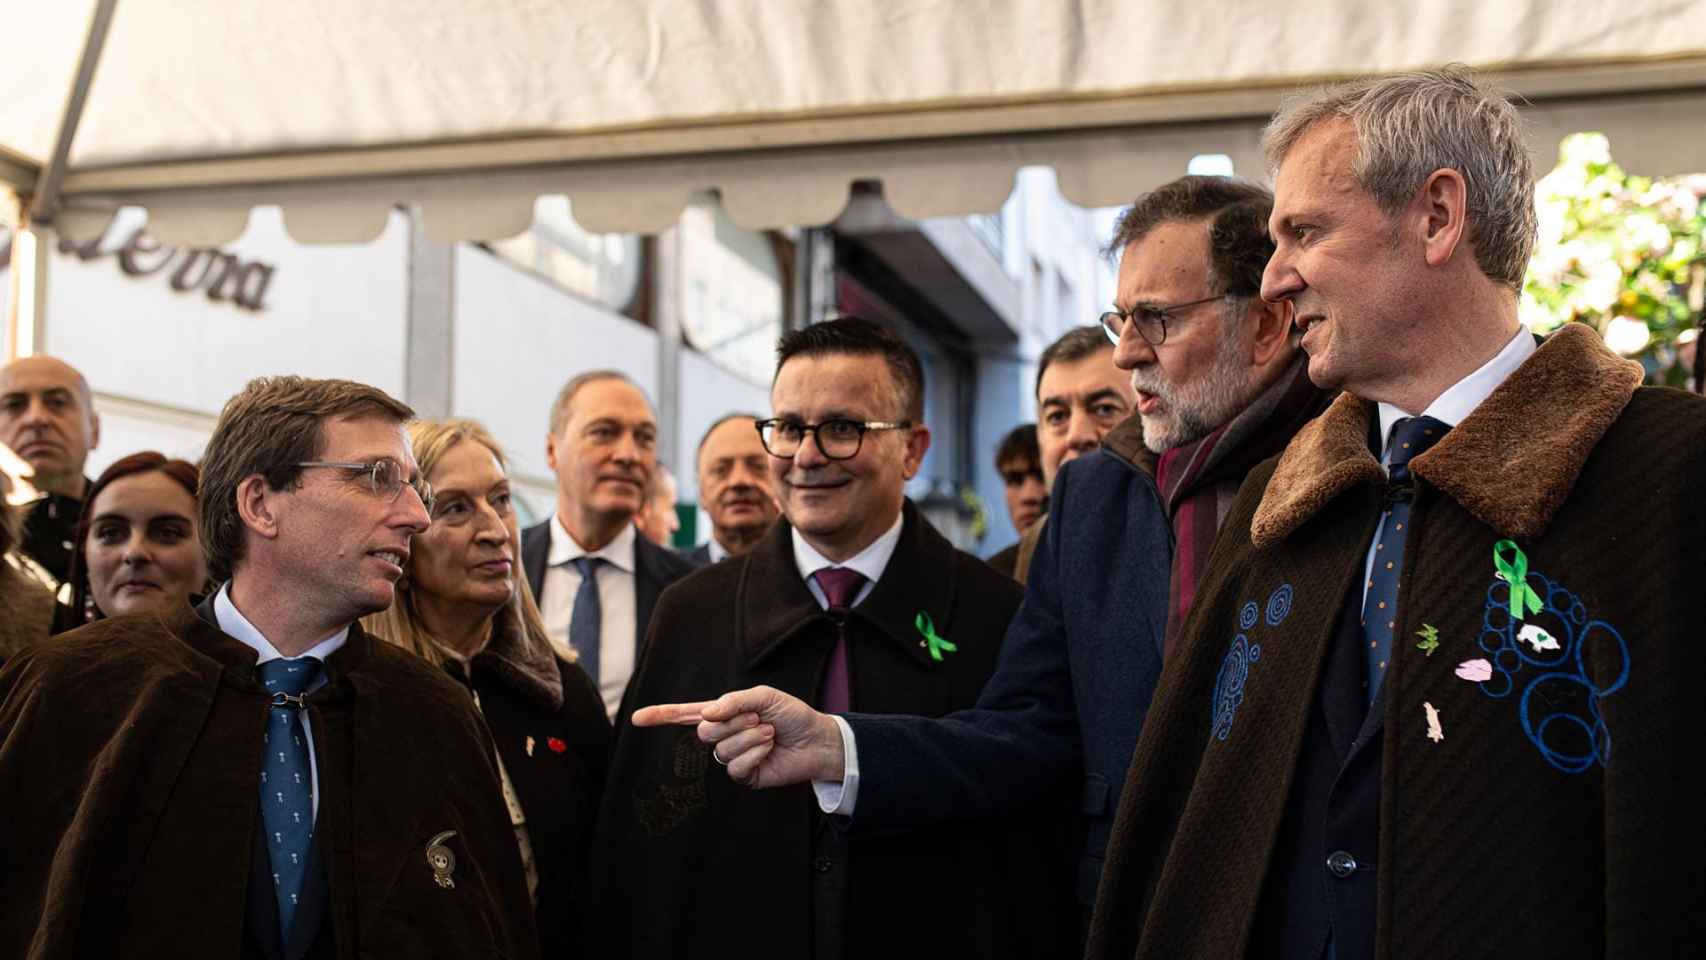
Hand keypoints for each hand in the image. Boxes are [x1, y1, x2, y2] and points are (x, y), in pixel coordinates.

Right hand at [631, 686, 844, 787]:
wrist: (816, 739)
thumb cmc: (791, 715)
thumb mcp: (763, 697)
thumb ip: (733, 701)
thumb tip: (706, 713)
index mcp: (723, 713)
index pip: (685, 714)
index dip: (661, 716)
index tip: (636, 718)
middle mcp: (723, 735)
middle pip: (703, 731)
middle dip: (734, 722)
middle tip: (759, 718)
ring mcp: (732, 757)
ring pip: (722, 748)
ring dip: (750, 736)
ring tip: (769, 732)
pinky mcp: (745, 776)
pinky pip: (735, 766)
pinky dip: (755, 753)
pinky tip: (769, 749)